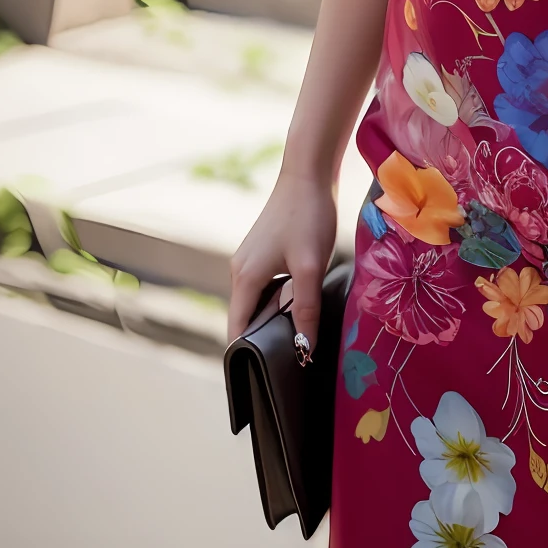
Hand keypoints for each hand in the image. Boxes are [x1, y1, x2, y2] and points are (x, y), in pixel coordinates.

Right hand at [227, 167, 337, 348]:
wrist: (308, 172)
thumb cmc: (308, 216)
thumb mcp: (311, 267)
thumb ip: (306, 310)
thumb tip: (305, 349)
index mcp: (244, 278)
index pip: (236, 331)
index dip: (248, 356)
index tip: (266, 376)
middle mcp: (239, 271)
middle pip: (244, 318)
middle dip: (262, 340)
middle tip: (289, 360)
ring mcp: (249, 259)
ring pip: (256, 302)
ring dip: (271, 319)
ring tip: (296, 338)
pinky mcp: (261, 251)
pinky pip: (263, 287)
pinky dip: (276, 300)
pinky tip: (298, 304)